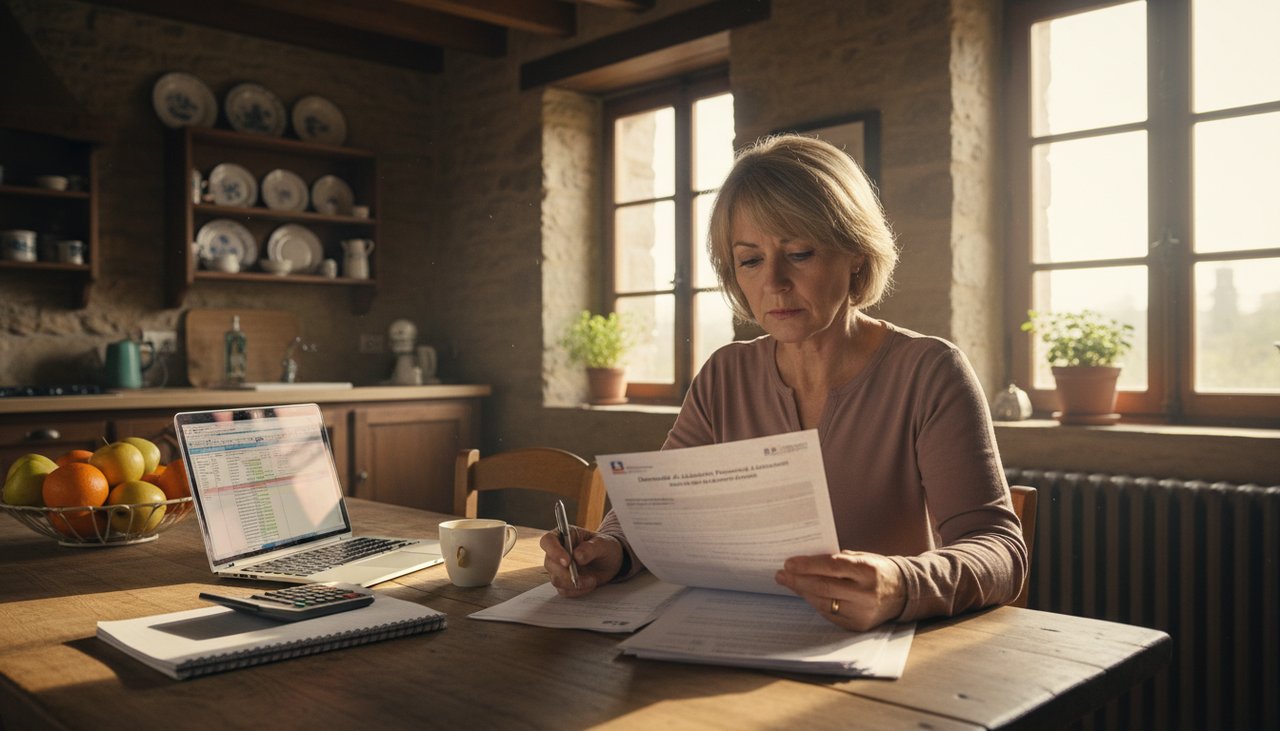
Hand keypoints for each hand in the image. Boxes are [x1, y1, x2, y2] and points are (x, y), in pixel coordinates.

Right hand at [539, 526, 623, 596]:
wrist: (611, 562)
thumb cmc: (605, 547)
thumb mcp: (603, 544)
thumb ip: (590, 548)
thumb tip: (577, 556)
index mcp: (564, 535)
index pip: (548, 541)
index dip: (554, 551)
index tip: (567, 562)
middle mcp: (557, 551)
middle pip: (549, 563)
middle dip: (565, 573)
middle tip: (582, 578)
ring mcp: (558, 568)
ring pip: (555, 579)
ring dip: (573, 583)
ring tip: (592, 580)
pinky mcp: (564, 582)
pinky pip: (564, 590)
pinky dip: (577, 591)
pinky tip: (589, 585)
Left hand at [774, 551, 906, 630]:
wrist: (902, 593)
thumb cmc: (877, 570)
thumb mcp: (862, 558)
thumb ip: (836, 560)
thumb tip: (804, 562)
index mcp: (868, 571)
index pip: (832, 566)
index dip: (808, 565)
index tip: (789, 563)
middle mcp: (866, 593)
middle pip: (823, 587)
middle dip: (798, 580)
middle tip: (781, 575)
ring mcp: (862, 612)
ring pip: (823, 602)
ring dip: (803, 592)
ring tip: (789, 582)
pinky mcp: (857, 625)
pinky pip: (829, 614)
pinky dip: (815, 602)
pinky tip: (805, 594)